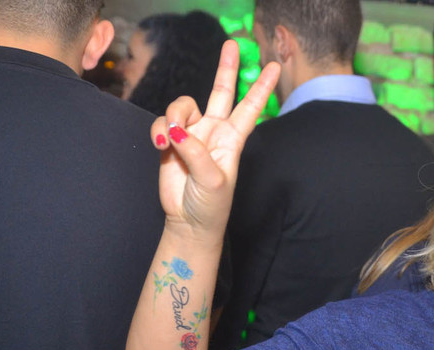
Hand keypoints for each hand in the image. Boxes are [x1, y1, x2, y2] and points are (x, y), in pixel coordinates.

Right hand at [151, 40, 278, 241]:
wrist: (188, 221)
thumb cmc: (210, 205)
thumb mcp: (212, 180)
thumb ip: (196, 152)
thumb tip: (177, 130)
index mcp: (233, 140)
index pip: (250, 108)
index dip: (261, 87)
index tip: (274, 66)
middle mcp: (214, 131)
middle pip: (221, 92)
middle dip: (226, 68)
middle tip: (233, 43)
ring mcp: (191, 134)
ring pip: (182, 105)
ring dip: (174, 116)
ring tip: (170, 140)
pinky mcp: (170, 140)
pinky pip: (162, 122)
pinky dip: (158, 129)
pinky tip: (161, 144)